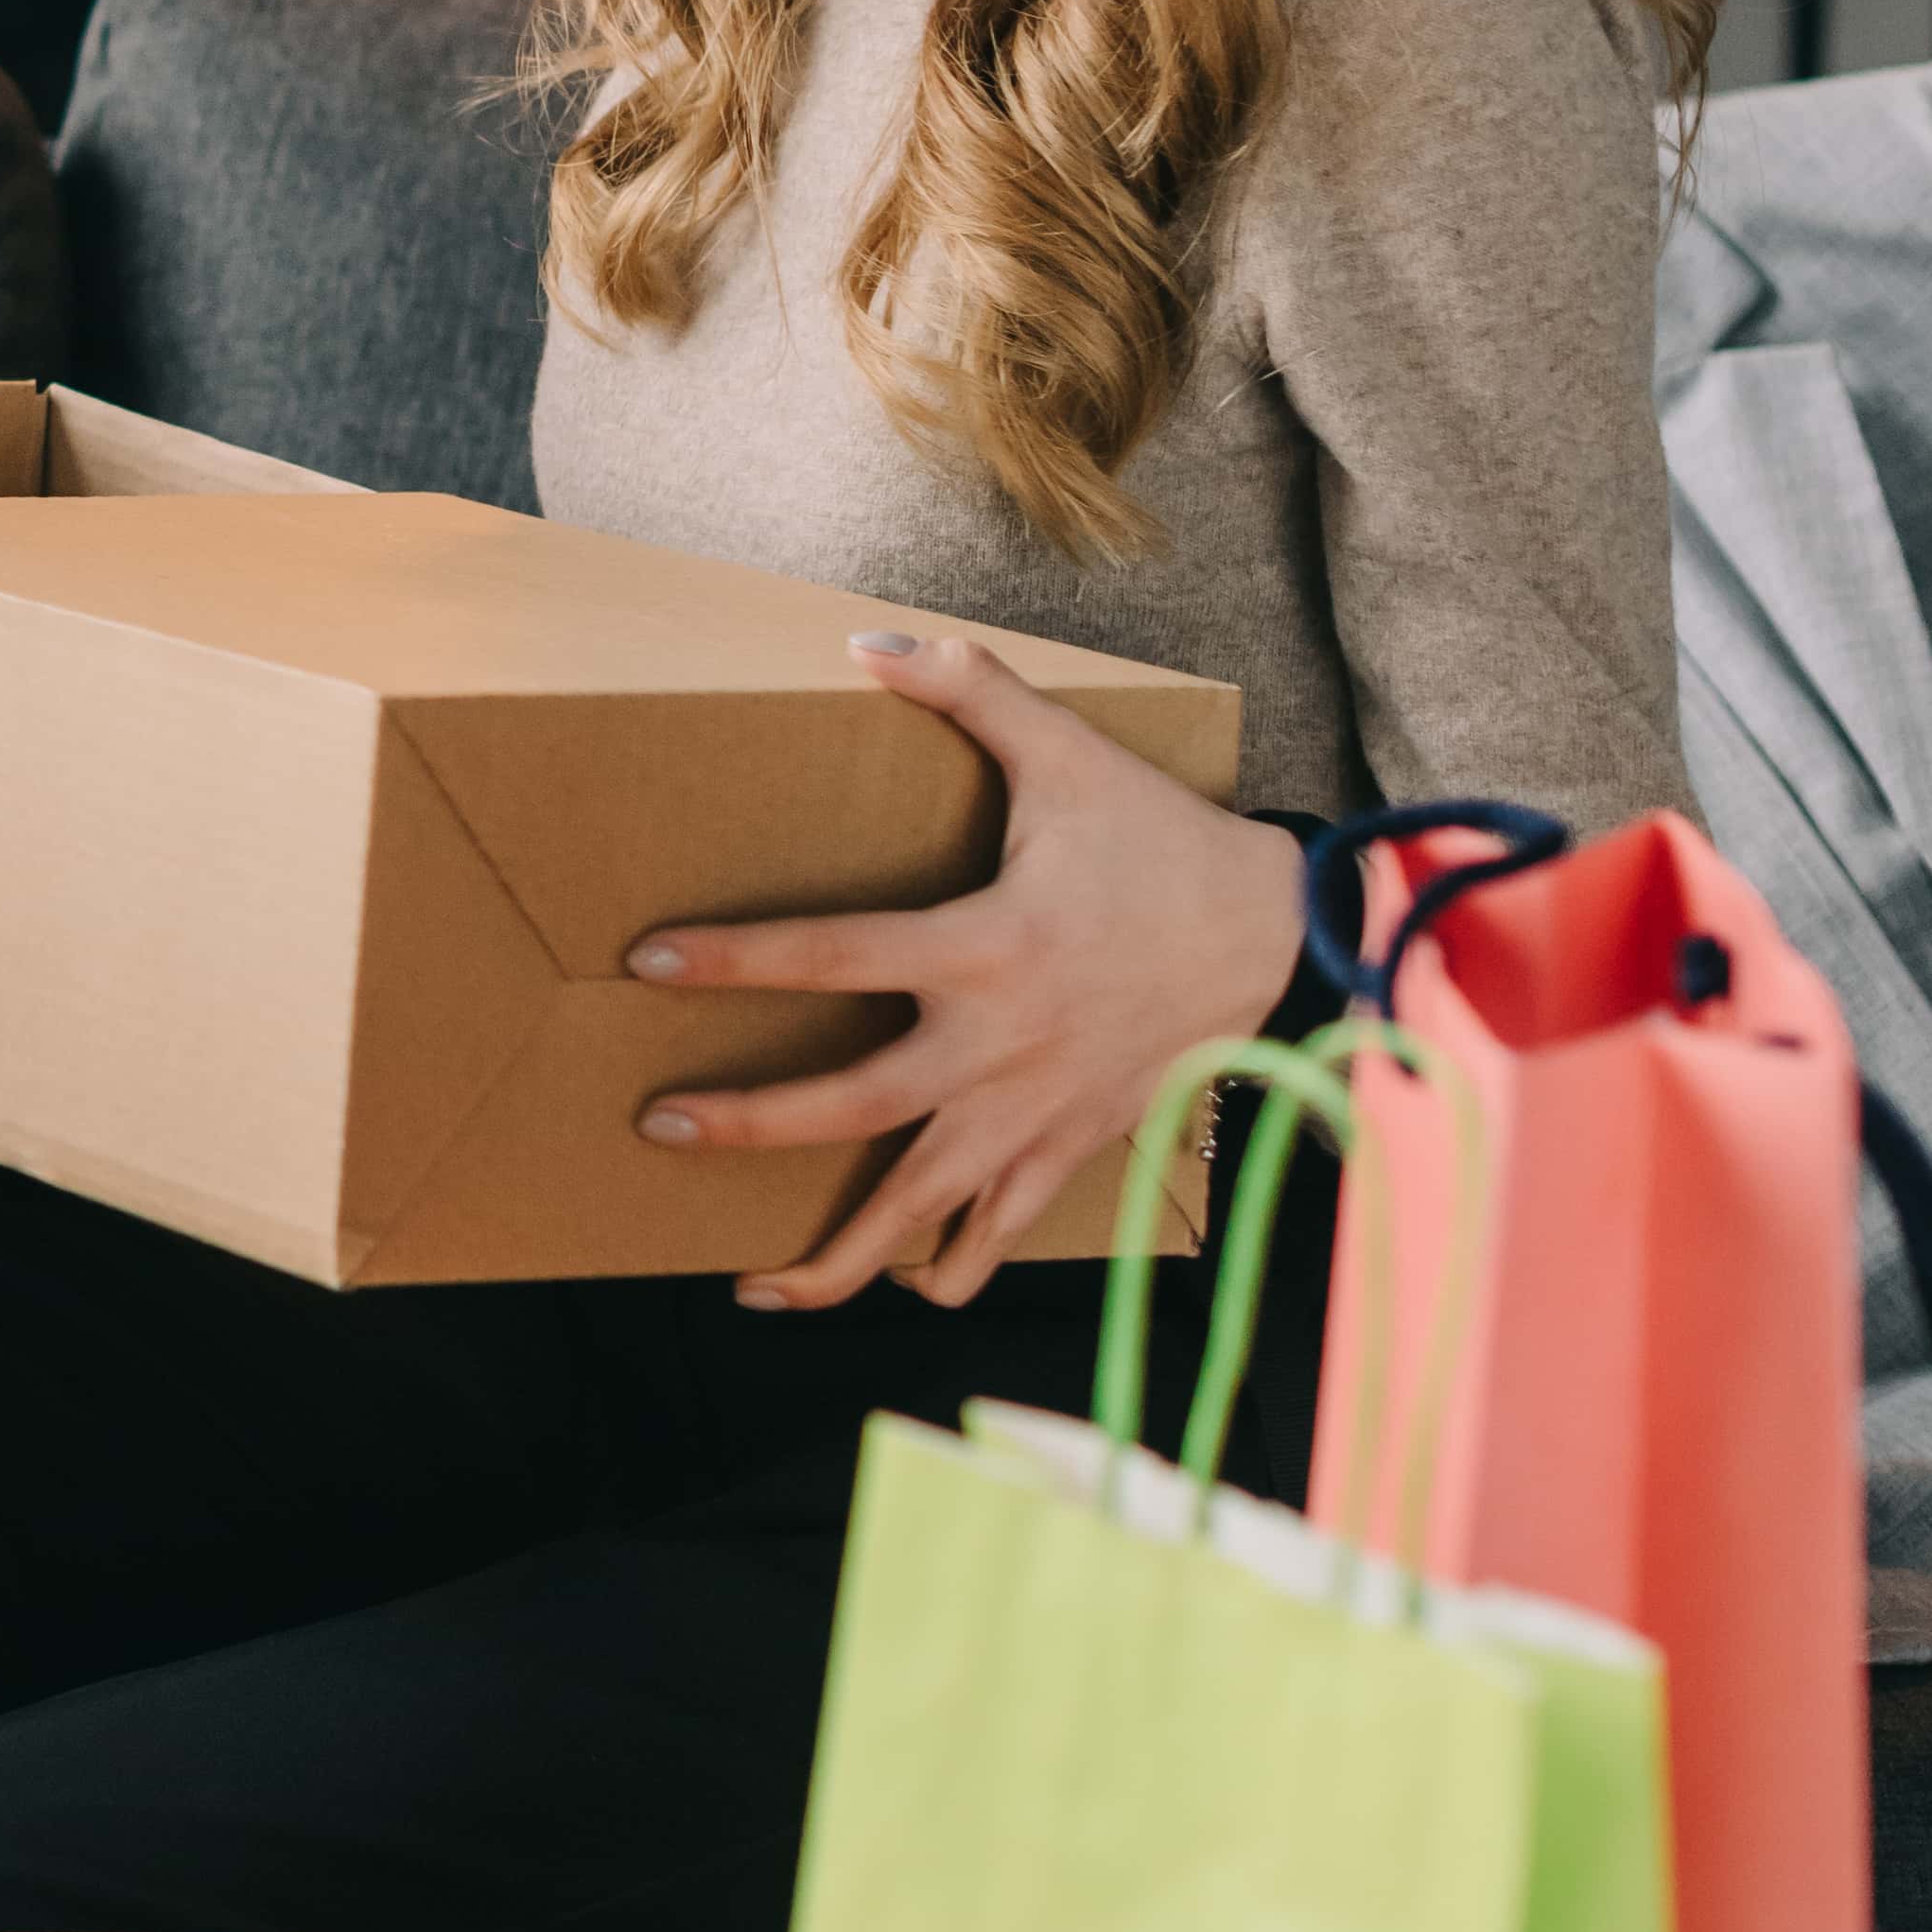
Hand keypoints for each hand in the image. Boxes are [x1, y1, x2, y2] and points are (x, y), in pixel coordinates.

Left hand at [628, 630, 1305, 1315]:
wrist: (1281, 936)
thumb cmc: (1161, 842)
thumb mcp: (1070, 752)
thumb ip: (969, 687)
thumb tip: (865, 643)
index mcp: (986, 946)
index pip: (836, 953)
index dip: (740, 960)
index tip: (650, 963)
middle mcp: (999, 1043)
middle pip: (857, 1107)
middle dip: (753, 1125)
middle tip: (658, 1126)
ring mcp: (1036, 1107)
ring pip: (926, 1203)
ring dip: (843, 1255)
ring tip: (757, 1287)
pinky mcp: (1074, 1145)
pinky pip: (1004, 1226)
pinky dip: (955, 1267)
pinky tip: (903, 1288)